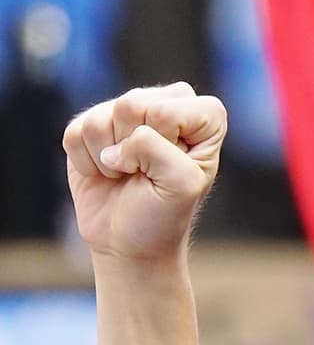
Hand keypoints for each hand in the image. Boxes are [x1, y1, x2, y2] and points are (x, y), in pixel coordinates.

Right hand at [63, 83, 227, 263]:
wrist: (128, 240)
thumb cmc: (164, 214)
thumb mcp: (180, 185)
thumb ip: (156, 149)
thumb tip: (113, 147)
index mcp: (205, 117)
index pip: (169, 108)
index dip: (164, 141)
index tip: (172, 169)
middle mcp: (166, 103)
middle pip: (131, 105)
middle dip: (133, 149)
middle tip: (144, 173)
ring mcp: (126, 112)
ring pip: (99, 119)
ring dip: (108, 159)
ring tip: (126, 174)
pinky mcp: (90, 123)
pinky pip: (76, 132)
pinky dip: (86, 162)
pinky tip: (105, 173)